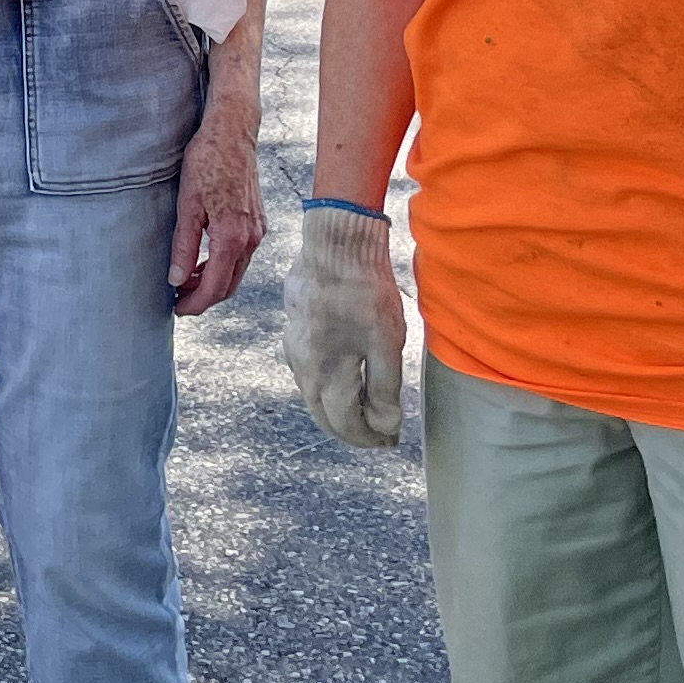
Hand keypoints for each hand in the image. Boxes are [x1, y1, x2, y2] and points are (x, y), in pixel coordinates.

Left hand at [168, 94, 265, 316]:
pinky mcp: (257, 221)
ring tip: (185, 282)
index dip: (194, 303)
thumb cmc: (207, 161)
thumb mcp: (187, 204)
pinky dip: (223, 265)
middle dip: (203, 297)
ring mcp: (257, 230)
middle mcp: (251, 239)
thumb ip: (184, 245)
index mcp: (232, 237)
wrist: (233, 131)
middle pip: (229, 285)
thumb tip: (176, 279)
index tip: (176, 309)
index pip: (215, 287)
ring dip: (213, 282)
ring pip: (236, 271)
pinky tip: (203, 261)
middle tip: (177, 300)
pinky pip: (241, 255)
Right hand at [280, 206, 408, 448]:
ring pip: (313, 393)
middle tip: (378, 435)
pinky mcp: (293, 328)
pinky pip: (307, 371)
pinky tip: (341, 376)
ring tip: (364, 410)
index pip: (346, 425)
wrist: (335, 242)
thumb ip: (384, 390)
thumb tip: (385, 427)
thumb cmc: (365, 291)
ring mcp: (293, 346)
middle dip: (352, 431)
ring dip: (337, 408)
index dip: (369, 438)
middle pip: (324, 415)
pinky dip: (326, 385)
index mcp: (325, 375)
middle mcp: (302, 367)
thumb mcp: (386, 343)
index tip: (391, 440)